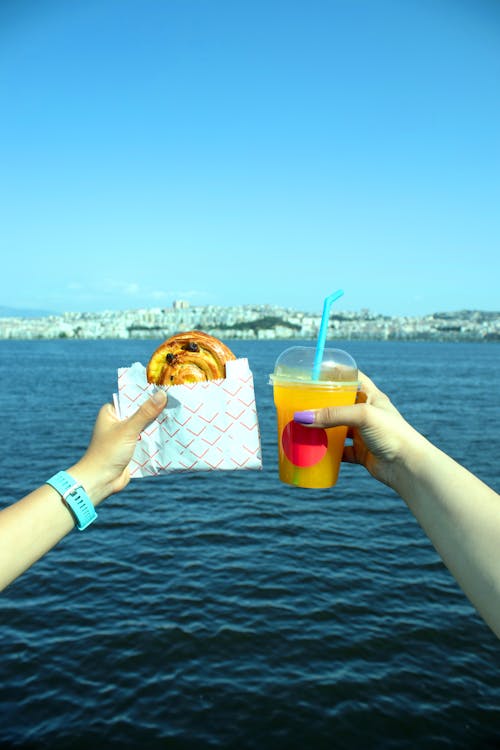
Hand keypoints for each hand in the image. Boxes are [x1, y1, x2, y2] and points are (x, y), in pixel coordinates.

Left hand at [70, 389, 166, 503]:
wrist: (100, 481)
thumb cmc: (108, 452)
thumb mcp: (128, 429)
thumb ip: (145, 412)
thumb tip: (162, 394)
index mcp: (111, 412)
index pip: (132, 398)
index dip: (148, 394)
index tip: (166, 388)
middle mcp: (118, 422)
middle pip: (141, 412)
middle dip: (156, 410)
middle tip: (177, 401)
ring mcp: (125, 436)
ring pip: (145, 427)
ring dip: (158, 425)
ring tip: (179, 415)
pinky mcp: (132, 449)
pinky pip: (147, 440)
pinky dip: (157, 438)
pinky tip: (173, 433)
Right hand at [294, 372, 423, 487]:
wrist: (409, 467)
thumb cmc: (392, 434)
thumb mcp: (362, 416)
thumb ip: (332, 415)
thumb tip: (301, 417)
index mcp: (372, 397)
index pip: (353, 377)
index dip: (337, 372)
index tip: (316, 371)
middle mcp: (367, 413)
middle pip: (340, 403)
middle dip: (322, 403)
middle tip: (301, 401)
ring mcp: (364, 433)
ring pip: (337, 428)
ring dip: (322, 428)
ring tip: (302, 425)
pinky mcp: (361, 453)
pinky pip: (339, 451)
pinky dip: (327, 451)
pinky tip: (314, 451)